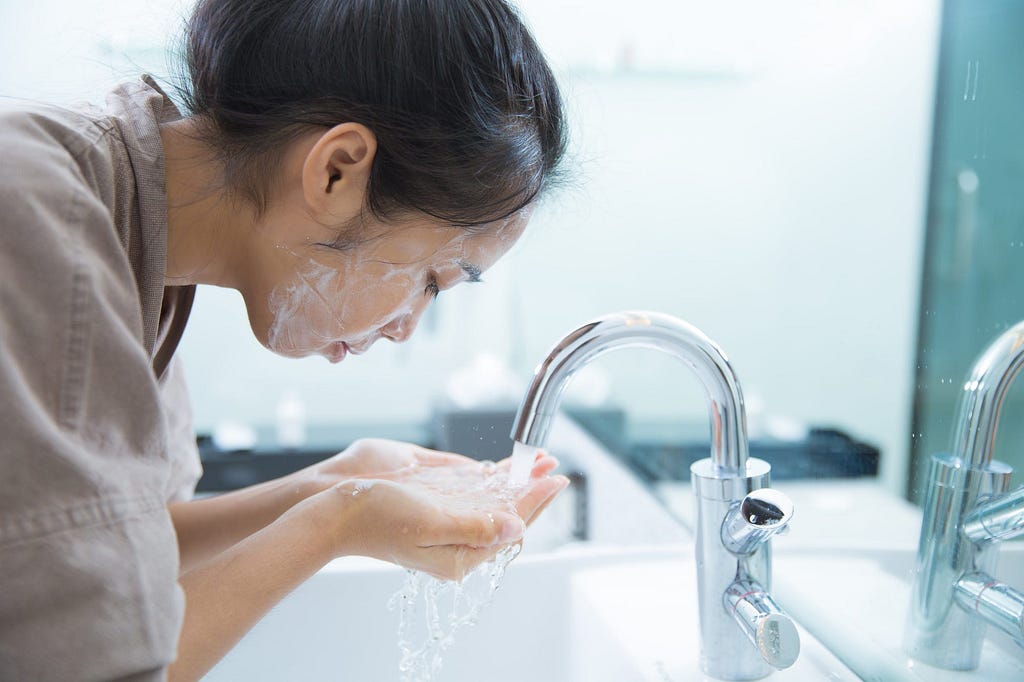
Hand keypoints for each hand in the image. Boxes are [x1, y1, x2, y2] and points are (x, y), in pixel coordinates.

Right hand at [293, 441, 568, 579]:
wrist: (335, 511)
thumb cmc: (375, 519)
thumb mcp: (430, 522)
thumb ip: (475, 526)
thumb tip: (516, 526)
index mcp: (460, 554)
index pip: (511, 524)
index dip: (536, 499)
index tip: (556, 478)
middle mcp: (457, 542)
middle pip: (507, 515)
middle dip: (533, 491)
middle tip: (556, 468)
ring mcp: (446, 524)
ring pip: (493, 503)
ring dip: (517, 483)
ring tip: (539, 466)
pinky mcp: (434, 509)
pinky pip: (472, 496)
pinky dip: (492, 481)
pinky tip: (503, 472)